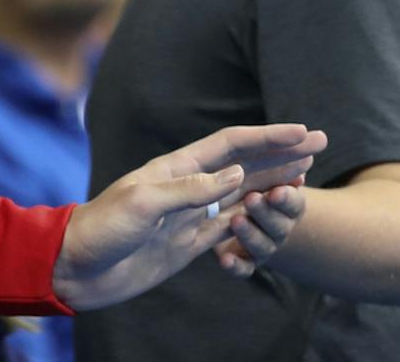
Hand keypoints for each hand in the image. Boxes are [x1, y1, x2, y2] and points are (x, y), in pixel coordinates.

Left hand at [52, 123, 327, 310]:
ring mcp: (190, 214)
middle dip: (282, 153)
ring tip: (305, 177)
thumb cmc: (103, 228)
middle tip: (321, 143)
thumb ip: (191, 189)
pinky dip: (256, 223)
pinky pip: (232, 229)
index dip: (268, 136)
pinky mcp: (189, 242)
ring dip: (275, 184)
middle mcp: (187, 185)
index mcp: (174, 167)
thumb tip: (238, 174)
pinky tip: (273, 218)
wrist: (78, 267)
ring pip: (244, 194)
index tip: (303, 132)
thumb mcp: (143, 203)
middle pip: (244, 164)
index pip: (230, 145)